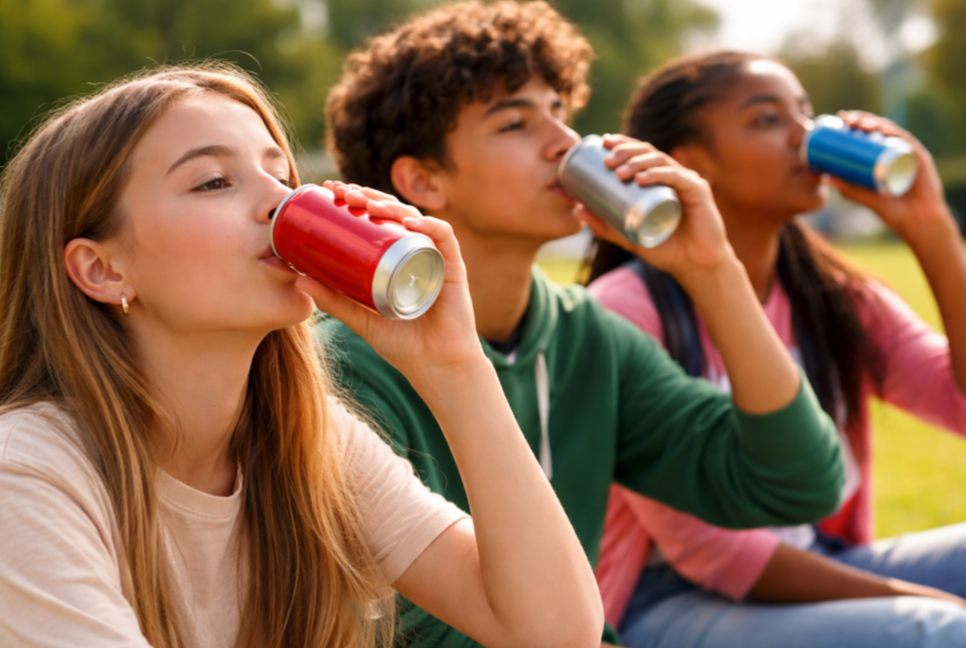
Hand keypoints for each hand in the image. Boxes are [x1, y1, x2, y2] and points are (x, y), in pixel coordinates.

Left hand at [297, 181, 484, 386]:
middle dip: (369, 196)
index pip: (376, 219)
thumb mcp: (361, 319)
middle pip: (394, 213)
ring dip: (392, 206)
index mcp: (396, 258)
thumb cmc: (403, 345)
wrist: (436, 367)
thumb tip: (298, 277)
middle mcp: (415, 252)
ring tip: (369, 205)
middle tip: (343, 192)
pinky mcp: (453, 267)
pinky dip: (428, 225)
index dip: (356, 199)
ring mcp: (435, 257)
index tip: (332, 191)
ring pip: (416, 219)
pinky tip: (410, 223)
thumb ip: (334, 300)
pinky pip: (444, 237)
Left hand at [576, 134, 735, 285]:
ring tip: (620, 172)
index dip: (623, 143)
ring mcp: (686, 181)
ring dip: (638, 162)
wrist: (694, 266)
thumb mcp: (629, 237)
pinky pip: (677, 178)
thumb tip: (578, 211)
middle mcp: (673, 175)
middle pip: (648, 152)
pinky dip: (659, 175)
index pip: (640, 153)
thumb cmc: (665, 248)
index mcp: (659, 179)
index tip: (603, 143)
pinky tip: (643, 178)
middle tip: (607, 162)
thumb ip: (606, 226)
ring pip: (660, 161)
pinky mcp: (698, 191)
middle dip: (626, 151)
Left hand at [829, 111, 957, 244]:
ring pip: (892, 132)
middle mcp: (897, 151)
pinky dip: (895, 134)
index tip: (839, 119)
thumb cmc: (891, 210)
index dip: (855, 123)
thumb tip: (824, 177)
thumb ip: (847, 188)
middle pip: (879, 129)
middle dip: (862, 119)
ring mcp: (909, 153)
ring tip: (858, 123)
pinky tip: (883, 130)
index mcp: (885, 156)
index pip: (869, 134)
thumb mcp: (864, 197)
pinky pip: (907, 142)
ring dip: (875, 123)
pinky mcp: (920, 159)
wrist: (916, 222)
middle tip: (845, 118)